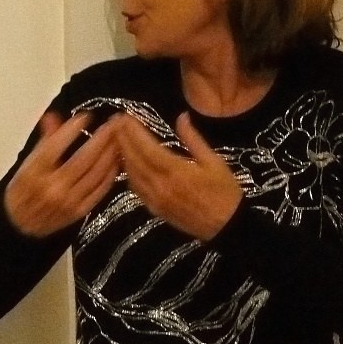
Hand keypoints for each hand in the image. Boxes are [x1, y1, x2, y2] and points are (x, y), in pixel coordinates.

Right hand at [3, 111, 123, 236]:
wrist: (21, 226)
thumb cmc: (23, 190)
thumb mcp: (27, 163)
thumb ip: (43, 141)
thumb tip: (52, 116)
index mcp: (33, 174)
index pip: (54, 147)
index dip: (71, 130)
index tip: (85, 117)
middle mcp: (51, 188)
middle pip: (81, 160)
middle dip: (100, 140)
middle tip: (112, 124)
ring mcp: (68, 201)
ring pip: (95, 174)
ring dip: (109, 155)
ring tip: (118, 139)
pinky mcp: (79, 211)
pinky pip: (99, 190)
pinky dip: (110, 174)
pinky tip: (116, 161)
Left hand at [111, 111, 241, 240]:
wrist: (227, 227)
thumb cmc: (224, 191)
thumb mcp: (214, 161)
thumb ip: (193, 139)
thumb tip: (181, 116)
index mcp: (176, 171)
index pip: (146, 147)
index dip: (133, 132)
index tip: (125, 117)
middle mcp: (160, 185)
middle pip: (134, 159)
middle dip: (123, 139)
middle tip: (116, 122)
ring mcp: (155, 199)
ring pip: (131, 174)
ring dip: (123, 155)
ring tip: (119, 138)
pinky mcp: (154, 209)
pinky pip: (135, 188)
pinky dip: (128, 173)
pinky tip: (128, 163)